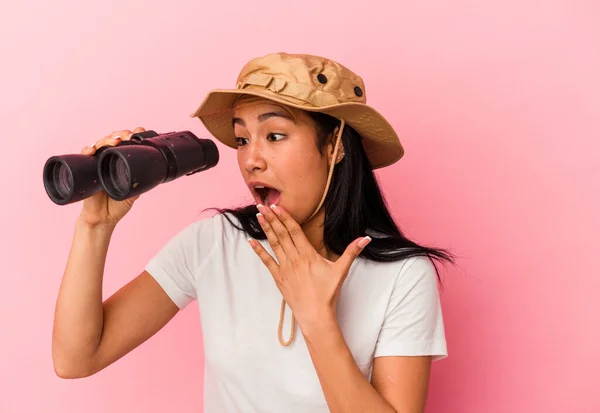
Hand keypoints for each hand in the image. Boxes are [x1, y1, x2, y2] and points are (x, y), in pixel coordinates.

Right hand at [78, 127, 145, 227]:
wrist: (103, 218)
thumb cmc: (117, 205)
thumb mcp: (134, 191)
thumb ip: (139, 181)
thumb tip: (153, 171)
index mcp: (121, 162)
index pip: (126, 143)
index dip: (133, 135)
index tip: (140, 131)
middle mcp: (108, 160)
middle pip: (113, 140)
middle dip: (121, 134)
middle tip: (128, 136)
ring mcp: (96, 163)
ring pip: (100, 144)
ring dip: (107, 139)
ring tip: (116, 140)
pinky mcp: (85, 170)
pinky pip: (84, 156)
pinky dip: (87, 150)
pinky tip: (92, 149)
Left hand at [248, 203, 371, 329]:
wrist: (315, 315)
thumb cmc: (328, 293)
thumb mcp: (341, 270)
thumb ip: (351, 252)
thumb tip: (365, 238)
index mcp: (308, 254)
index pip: (295, 231)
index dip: (285, 217)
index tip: (277, 206)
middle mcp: (294, 259)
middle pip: (281, 234)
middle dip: (272, 218)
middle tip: (263, 205)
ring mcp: (285, 268)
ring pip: (274, 244)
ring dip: (266, 229)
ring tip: (259, 216)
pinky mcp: (279, 278)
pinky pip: (267, 261)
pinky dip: (259, 251)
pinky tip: (251, 242)